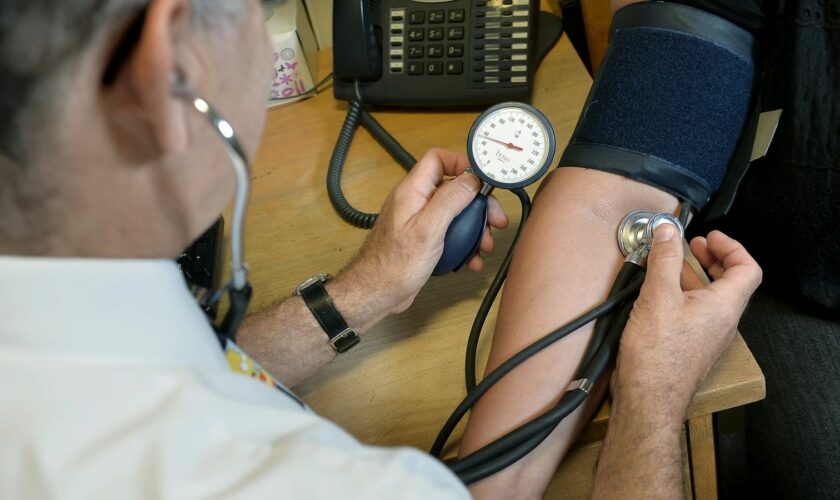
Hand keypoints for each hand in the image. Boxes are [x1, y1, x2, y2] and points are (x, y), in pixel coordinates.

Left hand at [341, 148, 508, 314]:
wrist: (376, 294)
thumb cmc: (394, 264)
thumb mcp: (428, 229)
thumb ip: (450, 200)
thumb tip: (472, 178)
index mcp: (412, 191)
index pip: (438, 159)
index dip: (462, 163)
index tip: (484, 180)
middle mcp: (415, 202)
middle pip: (453, 189)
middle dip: (477, 204)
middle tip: (495, 220)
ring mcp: (419, 222)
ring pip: (454, 214)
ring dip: (474, 228)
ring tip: (485, 245)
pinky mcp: (423, 240)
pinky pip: (449, 234)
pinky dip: (463, 244)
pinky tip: (471, 259)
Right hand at [613, 227, 761, 421]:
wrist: (648, 398)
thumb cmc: (657, 355)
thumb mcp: (658, 296)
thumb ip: (664, 259)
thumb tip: (667, 232)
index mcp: (724, 306)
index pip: (747, 269)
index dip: (731, 247)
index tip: (709, 237)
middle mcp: (722, 322)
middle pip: (730, 282)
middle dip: (712, 259)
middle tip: (692, 245)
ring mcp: (707, 336)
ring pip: (710, 298)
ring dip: (693, 276)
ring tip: (669, 265)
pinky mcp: (690, 346)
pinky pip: (695, 313)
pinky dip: (682, 295)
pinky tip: (658, 294)